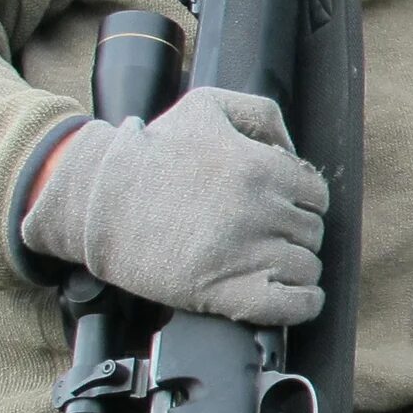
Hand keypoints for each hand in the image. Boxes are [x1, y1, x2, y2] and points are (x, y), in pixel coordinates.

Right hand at [20, 86, 326, 325]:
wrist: (96, 201)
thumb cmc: (150, 153)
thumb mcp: (206, 106)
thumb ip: (262, 113)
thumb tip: (294, 150)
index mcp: (261, 168)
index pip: (316, 195)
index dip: (299, 202)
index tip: (276, 208)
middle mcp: (260, 211)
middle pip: (311, 232)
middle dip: (292, 233)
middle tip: (261, 234)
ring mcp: (245, 255)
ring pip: (306, 268)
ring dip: (292, 267)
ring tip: (263, 261)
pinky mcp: (227, 293)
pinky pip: (294, 306)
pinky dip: (299, 304)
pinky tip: (285, 294)